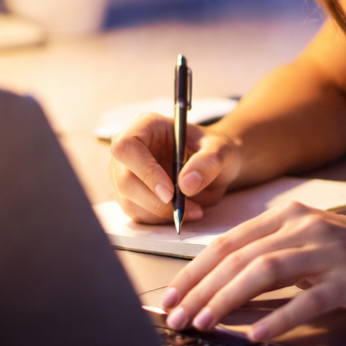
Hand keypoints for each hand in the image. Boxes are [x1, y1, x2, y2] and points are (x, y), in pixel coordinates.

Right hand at [109, 113, 241, 223]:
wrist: (213, 166)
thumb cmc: (213, 150)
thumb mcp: (221, 149)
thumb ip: (209, 161)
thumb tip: (186, 184)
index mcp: (145, 126)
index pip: (127, 147)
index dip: (145, 171)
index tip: (170, 191)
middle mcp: (129, 149)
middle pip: (124, 179)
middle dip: (154, 200)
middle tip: (183, 207)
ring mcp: (125, 173)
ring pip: (128, 201)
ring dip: (160, 213)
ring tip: (192, 209)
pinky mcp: (130, 195)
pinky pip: (137, 214)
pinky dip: (160, 219)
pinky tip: (182, 212)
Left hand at [161, 202, 345, 339]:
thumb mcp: (312, 246)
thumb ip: (271, 258)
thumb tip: (219, 291)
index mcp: (290, 215)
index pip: (228, 242)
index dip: (194, 271)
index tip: (170, 298)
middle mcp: (305, 226)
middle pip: (239, 256)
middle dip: (201, 290)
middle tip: (177, 319)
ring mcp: (329, 250)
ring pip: (264, 271)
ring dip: (227, 300)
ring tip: (205, 325)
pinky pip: (307, 300)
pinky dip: (278, 319)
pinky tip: (257, 337)